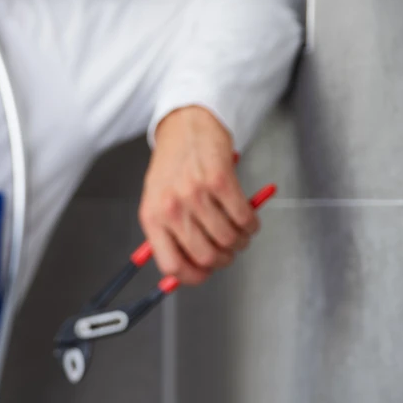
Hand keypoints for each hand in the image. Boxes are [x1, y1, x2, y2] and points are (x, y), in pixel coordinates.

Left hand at [139, 106, 258, 284]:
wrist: (186, 126)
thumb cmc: (173, 166)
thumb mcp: (159, 202)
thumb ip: (170, 236)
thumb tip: (185, 272)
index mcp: (152, 218)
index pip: (172, 265)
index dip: (194, 276)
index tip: (206, 273)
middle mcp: (171, 208)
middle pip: (207, 257)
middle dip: (225, 259)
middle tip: (229, 249)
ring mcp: (195, 194)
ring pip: (229, 240)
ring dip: (240, 240)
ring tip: (238, 230)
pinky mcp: (220, 181)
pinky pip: (244, 218)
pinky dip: (251, 224)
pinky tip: (247, 216)